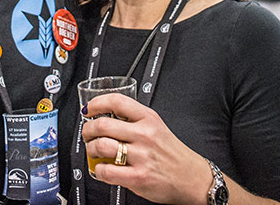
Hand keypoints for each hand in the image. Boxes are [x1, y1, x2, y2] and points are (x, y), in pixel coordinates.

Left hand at [81, 94, 211, 204]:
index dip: (97, 103)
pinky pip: (107, 171)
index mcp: (148, 118)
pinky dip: (98, 169)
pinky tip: (102, 168)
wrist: (191, 178)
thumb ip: (135, 120)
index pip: (116, 102)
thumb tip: (106, 116)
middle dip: (87, 129)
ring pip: (101, 145)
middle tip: (87, 133)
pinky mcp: (138, 177)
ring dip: (91, 148)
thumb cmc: (172, 153)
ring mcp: (141, 156)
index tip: (88, 109)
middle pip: (103, 124)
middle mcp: (144, 134)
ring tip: (93, 151)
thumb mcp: (157, 126)